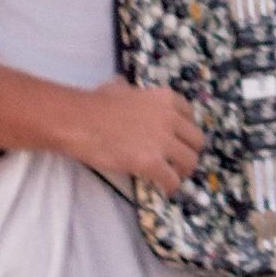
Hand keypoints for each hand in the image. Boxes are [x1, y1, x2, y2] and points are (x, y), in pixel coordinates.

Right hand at [75, 77, 204, 190]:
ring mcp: (163, 141)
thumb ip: (131, 91)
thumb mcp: (119, 88)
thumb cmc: (94, 103)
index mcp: (165, 99)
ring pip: (190, 161)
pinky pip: (172, 179)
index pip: (190, 116)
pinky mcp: (152, 162)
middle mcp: (170, 118)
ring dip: (182, 171)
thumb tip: (123, 87)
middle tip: (176, 161)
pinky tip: (162, 189)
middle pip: (196, 140)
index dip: (184, 131)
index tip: (176, 139)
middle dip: (188, 152)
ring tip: (171, 177)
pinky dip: (170, 187)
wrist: (79, 120)